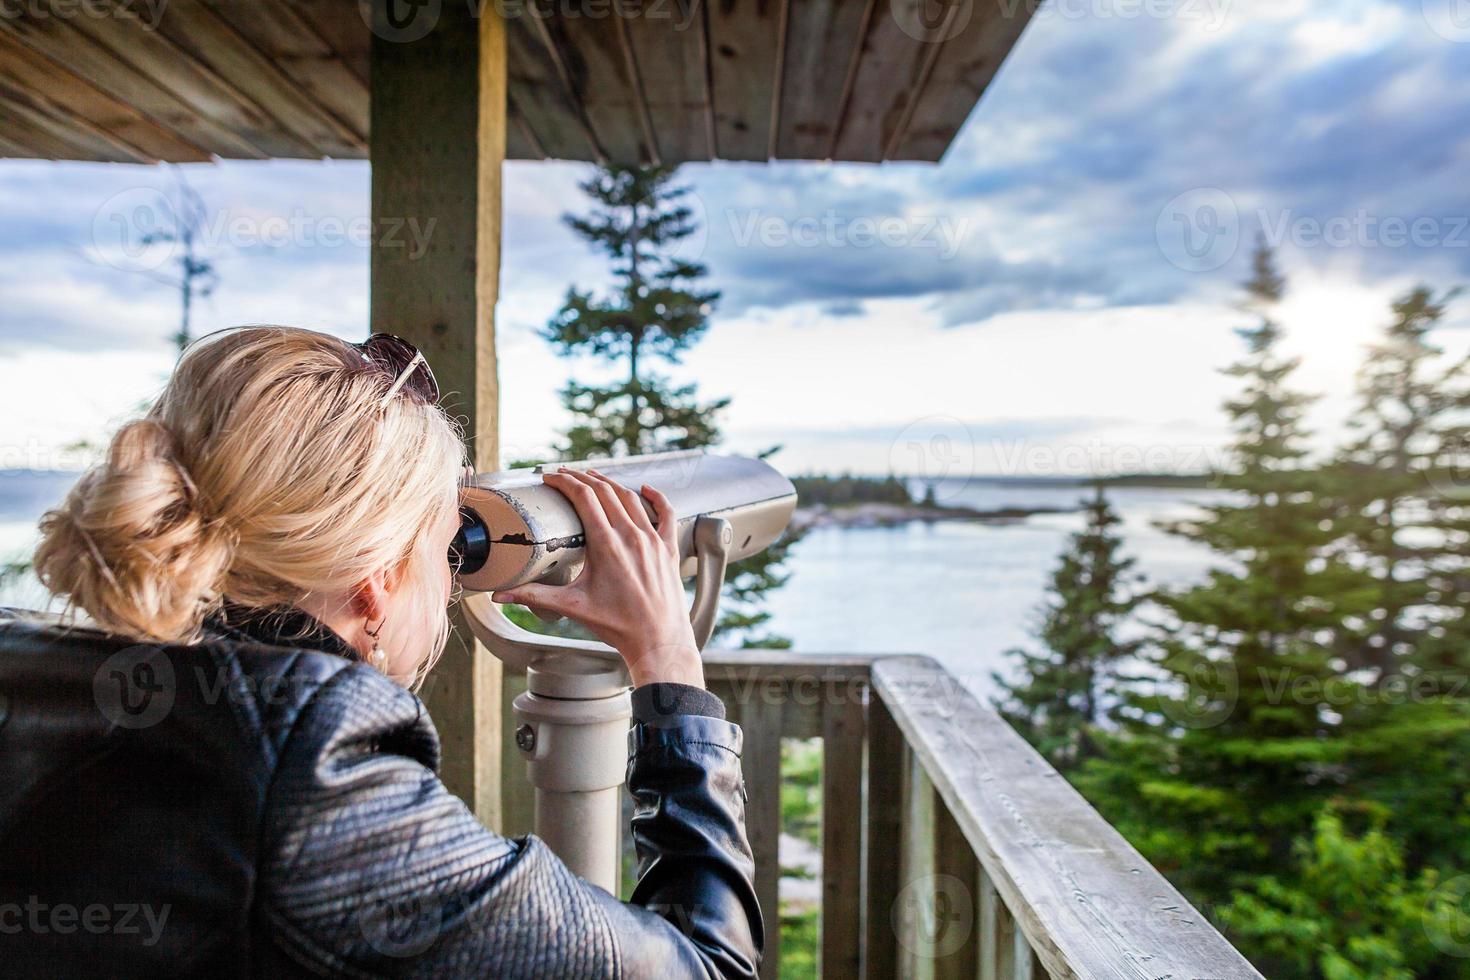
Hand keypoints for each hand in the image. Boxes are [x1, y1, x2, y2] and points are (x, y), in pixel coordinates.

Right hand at [490, 468, 703, 687]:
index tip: (550, 477)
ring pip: (630, 498)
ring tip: (592, 476)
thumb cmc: (617, 626)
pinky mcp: (669, 548)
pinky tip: (645, 488)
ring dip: (609, 483)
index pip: (583, 497)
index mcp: (607, 545)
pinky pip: (666, 513)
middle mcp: (631, 536)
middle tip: (564, 474)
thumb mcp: (572, 606)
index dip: (564, 481)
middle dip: (581, 478)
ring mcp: (653, 540)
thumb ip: (534, 597)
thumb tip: (500, 595)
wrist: (658, 641)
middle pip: (604, 491)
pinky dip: (656, 497)